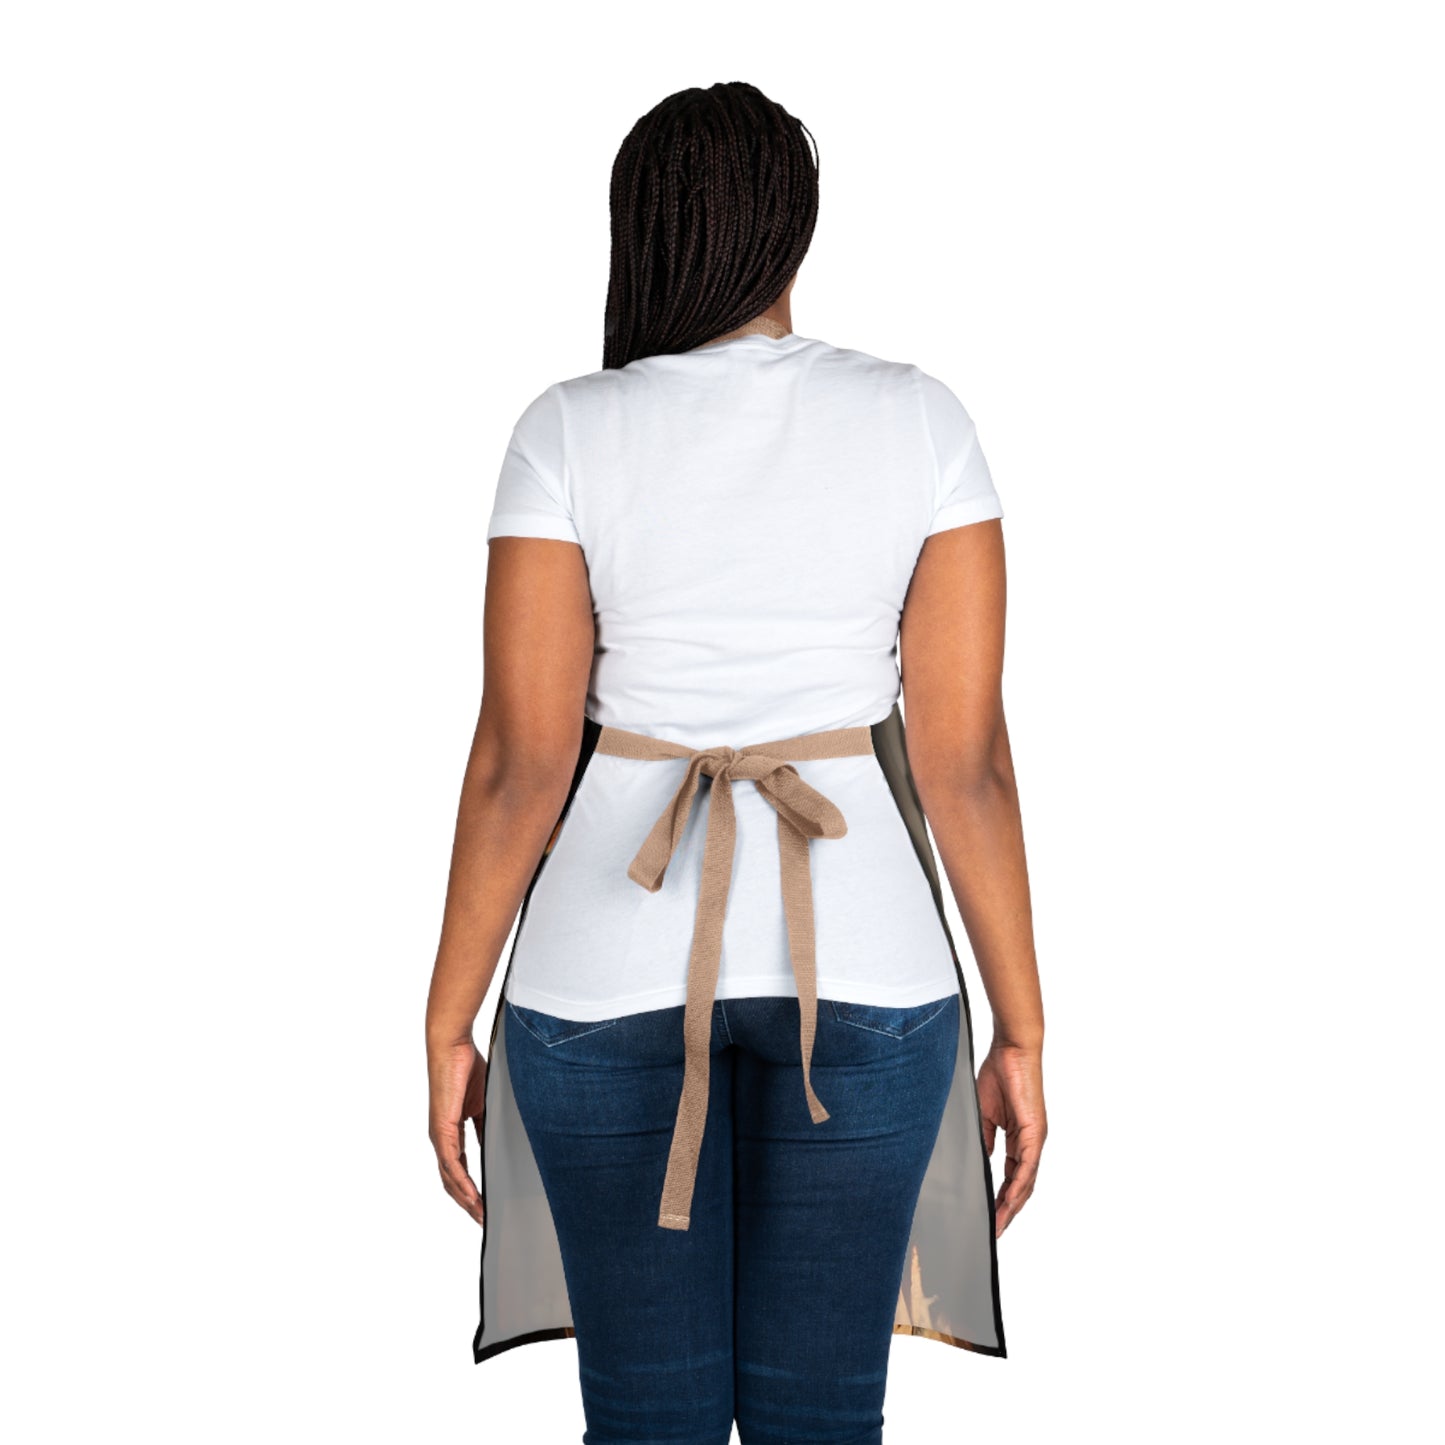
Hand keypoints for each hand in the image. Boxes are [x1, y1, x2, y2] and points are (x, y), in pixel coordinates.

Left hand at [428, 1037, 487, 1225]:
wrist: (452, 1046)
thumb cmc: (466, 1066)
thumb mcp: (482, 1102)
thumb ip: (485, 1124)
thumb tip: (494, 1144)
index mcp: (450, 1132)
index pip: (458, 1169)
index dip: (469, 1189)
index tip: (484, 1204)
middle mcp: (440, 1138)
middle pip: (450, 1181)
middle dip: (467, 1202)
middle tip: (483, 1219)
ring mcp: (439, 1135)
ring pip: (449, 1178)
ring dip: (464, 1199)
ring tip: (480, 1215)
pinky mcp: (442, 1128)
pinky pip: (451, 1162)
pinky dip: (461, 1182)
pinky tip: (473, 1195)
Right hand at [976, 1040, 1045, 1236]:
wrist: (1011, 1050)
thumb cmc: (998, 1074)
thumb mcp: (985, 1113)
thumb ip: (985, 1138)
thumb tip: (981, 1161)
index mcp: (1018, 1138)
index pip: (1011, 1176)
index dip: (1001, 1197)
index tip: (989, 1215)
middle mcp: (1030, 1142)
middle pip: (1022, 1186)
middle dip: (1008, 1210)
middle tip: (994, 1230)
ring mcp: (1034, 1139)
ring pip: (1027, 1181)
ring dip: (1013, 1205)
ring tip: (999, 1224)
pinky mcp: (1035, 1131)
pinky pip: (1027, 1165)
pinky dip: (1018, 1186)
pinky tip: (1009, 1201)